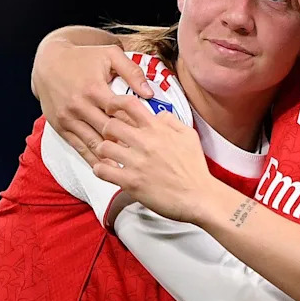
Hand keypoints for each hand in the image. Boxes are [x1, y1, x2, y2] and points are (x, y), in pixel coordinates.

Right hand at [32, 39, 151, 165]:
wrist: (47, 62)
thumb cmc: (83, 57)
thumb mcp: (110, 55)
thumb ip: (132, 72)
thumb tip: (149, 93)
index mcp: (94, 89)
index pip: (119, 113)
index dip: (134, 124)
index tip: (149, 133)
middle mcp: (80, 106)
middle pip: (107, 131)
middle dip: (125, 144)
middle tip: (145, 157)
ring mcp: (68, 118)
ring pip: (93, 143)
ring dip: (110, 157)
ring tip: (129, 169)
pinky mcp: (60, 127)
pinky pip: (78, 147)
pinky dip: (92, 159)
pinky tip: (105, 169)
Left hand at [92, 95, 215, 223]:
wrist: (199, 196)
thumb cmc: (195, 168)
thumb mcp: (189, 136)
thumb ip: (171, 121)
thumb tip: (157, 115)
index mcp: (158, 129)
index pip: (129, 104)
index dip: (114, 103)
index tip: (111, 109)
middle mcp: (145, 143)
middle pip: (110, 125)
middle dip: (106, 130)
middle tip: (110, 137)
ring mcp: (136, 163)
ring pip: (103, 147)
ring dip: (103, 151)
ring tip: (109, 156)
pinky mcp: (131, 182)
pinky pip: (103, 171)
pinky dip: (100, 170)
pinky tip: (107, 171)